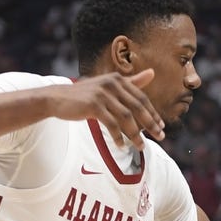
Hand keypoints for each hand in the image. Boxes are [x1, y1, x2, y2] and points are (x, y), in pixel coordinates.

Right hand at [49, 70, 163, 148]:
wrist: (58, 98)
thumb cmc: (87, 95)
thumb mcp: (110, 86)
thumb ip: (132, 82)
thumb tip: (152, 73)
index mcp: (118, 79)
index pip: (141, 98)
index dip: (153, 113)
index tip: (162, 127)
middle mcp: (112, 84)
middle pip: (137, 107)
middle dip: (150, 124)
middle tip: (160, 138)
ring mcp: (102, 94)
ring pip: (126, 118)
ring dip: (135, 135)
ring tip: (141, 147)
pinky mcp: (93, 105)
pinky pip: (111, 124)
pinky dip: (118, 137)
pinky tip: (121, 147)